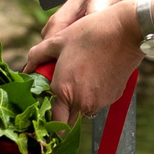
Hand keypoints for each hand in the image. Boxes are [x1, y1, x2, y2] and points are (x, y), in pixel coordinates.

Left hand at [25, 3, 140, 121]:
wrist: (127, 31)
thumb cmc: (91, 33)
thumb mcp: (59, 40)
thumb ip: (37, 56)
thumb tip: (26, 68)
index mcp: (65, 90)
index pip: (53, 122)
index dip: (48, 119)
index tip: (47, 110)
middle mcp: (82, 102)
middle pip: (68, 120)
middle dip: (63, 111)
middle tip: (62, 90)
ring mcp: (100, 101)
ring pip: (84, 110)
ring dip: (79, 101)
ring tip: (81, 75)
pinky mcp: (114, 96)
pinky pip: (99, 101)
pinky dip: (95, 93)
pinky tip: (96, 72)